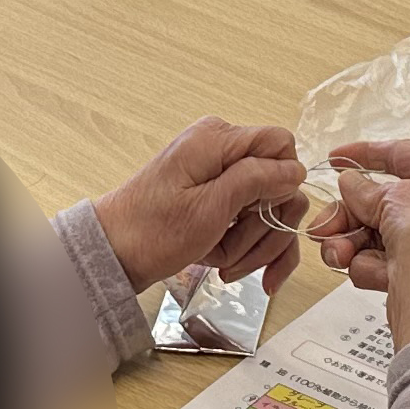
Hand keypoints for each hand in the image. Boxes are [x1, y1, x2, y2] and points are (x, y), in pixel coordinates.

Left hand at [95, 116, 308, 295]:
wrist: (114, 255)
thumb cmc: (150, 232)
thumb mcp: (208, 209)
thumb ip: (255, 181)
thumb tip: (295, 169)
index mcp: (218, 140)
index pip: (282, 146)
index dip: (283, 184)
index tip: (264, 216)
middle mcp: (221, 150)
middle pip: (279, 184)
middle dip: (266, 228)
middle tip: (236, 254)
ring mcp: (219, 174)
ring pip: (268, 207)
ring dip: (254, 244)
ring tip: (224, 264)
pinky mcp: (216, 197)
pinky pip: (250, 218)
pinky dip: (247, 247)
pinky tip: (234, 268)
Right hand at [309, 139, 409, 346]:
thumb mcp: (395, 200)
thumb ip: (365, 188)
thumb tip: (350, 183)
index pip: (406, 154)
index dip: (366, 154)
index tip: (336, 158)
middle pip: (385, 199)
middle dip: (349, 214)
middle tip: (324, 223)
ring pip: (378, 231)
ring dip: (351, 242)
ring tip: (336, 253)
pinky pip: (383, 257)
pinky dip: (370, 265)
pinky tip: (372, 274)